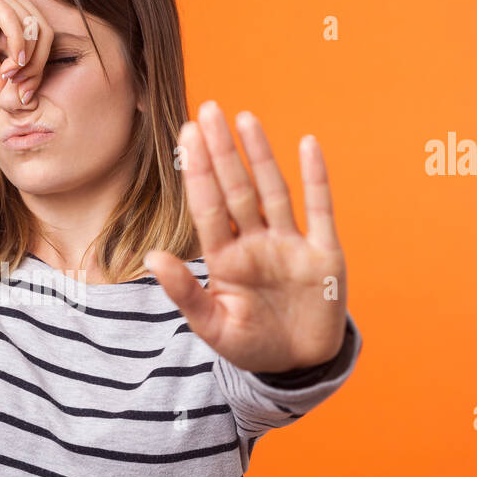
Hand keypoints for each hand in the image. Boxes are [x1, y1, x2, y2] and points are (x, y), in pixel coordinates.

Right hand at [0, 0, 53, 103]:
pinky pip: (11, 20)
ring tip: (10, 79)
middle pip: (46, 35)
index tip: (23, 95)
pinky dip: (16, 45)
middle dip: (37, 69)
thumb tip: (6, 98)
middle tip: (21, 92)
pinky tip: (10, 66)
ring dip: (27, 61)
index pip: (43, 38)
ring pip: (33, 28)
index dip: (38, 70)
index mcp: (17, 4)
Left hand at [144, 101, 348, 373]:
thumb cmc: (251, 345)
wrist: (298, 365)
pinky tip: (308, 144)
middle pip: (236, 190)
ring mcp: (290, 245)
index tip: (187, 135)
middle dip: (222, 152)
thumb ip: (185, 293)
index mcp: (226, 260)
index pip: (208, 208)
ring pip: (273, 191)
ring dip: (260, 156)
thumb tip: (153, 257)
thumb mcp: (213, 327)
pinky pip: (321, 209)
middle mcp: (256, 243)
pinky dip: (317, 178)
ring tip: (244, 118)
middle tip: (207, 111)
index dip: (198, 172)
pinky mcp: (324, 254)